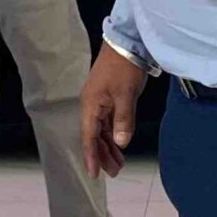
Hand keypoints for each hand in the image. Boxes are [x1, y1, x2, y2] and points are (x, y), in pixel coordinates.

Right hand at [80, 42, 147, 177]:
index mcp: (91, 105)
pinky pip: (108, 122)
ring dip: (108, 146)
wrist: (128, 42)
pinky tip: (119, 144)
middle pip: (94, 136)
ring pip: (102, 130)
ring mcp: (101, 102)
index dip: (91, 156)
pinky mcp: (110, 98)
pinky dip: (113, 134)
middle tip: (114, 172)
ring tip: (118, 164)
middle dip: (103, 155)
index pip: (89, 136)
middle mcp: (92, 106)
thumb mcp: (126, 94)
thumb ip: (123, 120)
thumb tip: (120, 143)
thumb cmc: (124, 67)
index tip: (95, 174)